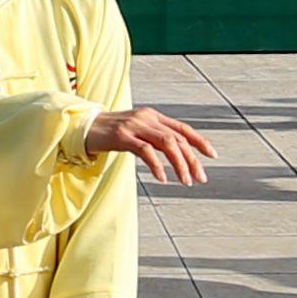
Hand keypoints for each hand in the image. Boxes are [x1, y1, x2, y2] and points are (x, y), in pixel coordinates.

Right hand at [82, 105, 214, 183]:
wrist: (83, 127)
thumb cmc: (111, 133)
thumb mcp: (137, 132)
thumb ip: (155, 137)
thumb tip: (176, 152)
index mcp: (153, 116)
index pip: (183, 128)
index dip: (200, 141)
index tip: (213, 156)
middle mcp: (147, 117)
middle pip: (178, 138)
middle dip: (192, 160)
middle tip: (200, 178)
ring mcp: (135, 125)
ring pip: (167, 143)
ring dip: (180, 164)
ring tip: (186, 181)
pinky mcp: (122, 136)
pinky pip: (146, 151)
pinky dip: (157, 166)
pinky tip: (163, 178)